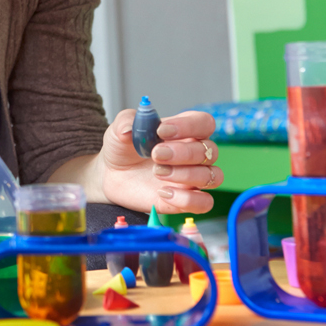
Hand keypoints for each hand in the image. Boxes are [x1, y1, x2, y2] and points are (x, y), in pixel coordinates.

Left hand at [92, 108, 219, 214]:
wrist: (112, 175)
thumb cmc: (123, 149)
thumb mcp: (119, 130)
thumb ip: (125, 122)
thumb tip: (129, 129)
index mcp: (185, 131)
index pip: (204, 123)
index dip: (188, 126)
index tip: (161, 131)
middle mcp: (194, 155)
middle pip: (210, 151)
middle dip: (183, 152)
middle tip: (156, 154)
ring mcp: (192, 179)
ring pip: (213, 176)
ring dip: (187, 174)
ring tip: (158, 172)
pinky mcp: (185, 200)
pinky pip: (204, 203)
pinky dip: (188, 199)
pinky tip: (164, 192)